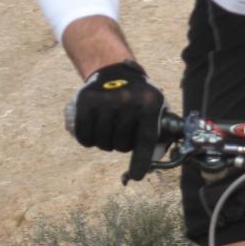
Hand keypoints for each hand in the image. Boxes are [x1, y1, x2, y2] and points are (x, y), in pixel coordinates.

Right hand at [66, 60, 164, 181]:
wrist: (114, 69)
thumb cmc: (139, 96)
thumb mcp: (156, 106)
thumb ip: (159, 132)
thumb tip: (154, 161)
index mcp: (150, 103)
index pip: (145, 140)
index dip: (140, 161)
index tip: (136, 176)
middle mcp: (128, 100)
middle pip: (122, 145)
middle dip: (122, 145)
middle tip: (122, 132)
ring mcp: (105, 100)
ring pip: (103, 143)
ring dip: (105, 143)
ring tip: (109, 129)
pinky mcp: (85, 101)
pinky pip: (84, 136)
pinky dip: (88, 140)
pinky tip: (93, 130)